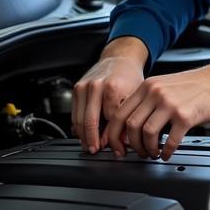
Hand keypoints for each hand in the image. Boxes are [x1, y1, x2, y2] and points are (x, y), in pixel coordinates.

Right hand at [72, 37, 147, 152]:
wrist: (120, 58)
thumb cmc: (130, 76)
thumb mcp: (135, 96)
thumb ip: (128, 117)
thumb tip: (122, 140)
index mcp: (113, 87)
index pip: (110, 120)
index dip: (113, 136)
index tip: (116, 148)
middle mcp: (96, 86)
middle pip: (90, 121)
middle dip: (93, 140)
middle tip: (96, 151)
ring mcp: (84, 87)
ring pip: (79, 119)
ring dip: (83, 136)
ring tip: (89, 147)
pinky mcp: (76, 88)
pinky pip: (74, 113)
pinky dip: (77, 126)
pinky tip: (83, 135)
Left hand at [102, 59, 209, 160]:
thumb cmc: (192, 85)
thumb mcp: (162, 85)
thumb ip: (146, 100)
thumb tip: (130, 125)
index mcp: (146, 87)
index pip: (119, 114)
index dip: (115, 134)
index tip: (118, 145)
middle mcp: (155, 94)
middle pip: (130, 125)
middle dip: (131, 145)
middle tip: (137, 152)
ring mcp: (170, 105)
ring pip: (147, 134)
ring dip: (148, 149)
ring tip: (153, 152)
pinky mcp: (185, 116)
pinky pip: (170, 140)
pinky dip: (167, 151)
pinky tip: (168, 153)